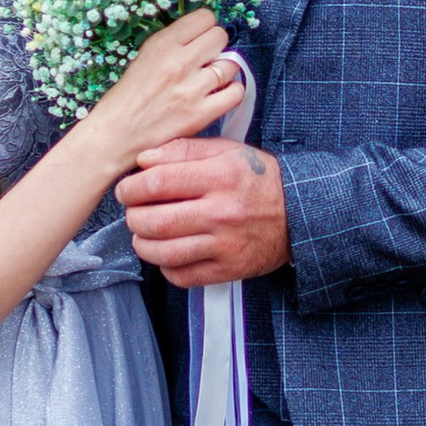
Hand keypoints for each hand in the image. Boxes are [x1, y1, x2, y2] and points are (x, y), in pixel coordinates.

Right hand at [81, 12, 245, 178]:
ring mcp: (192, 89)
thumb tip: (201, 37)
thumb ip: (173, 44)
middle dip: (216, 45)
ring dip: (224, 69)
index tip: (201, 37)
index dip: (205, 27)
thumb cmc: (127, 97)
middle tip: (207, 58)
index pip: (204, 17)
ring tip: (212, 78)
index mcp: (163, 44)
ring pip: (230, 64)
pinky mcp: (201, 114)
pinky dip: (232, 91)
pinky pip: (235, 93)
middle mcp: (180, 62)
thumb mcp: (144, 56)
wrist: (115, 135)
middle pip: (220, 36)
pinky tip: (221, 93)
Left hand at [118, 137, 290, 287]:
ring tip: (144, 233)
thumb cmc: (258, 179)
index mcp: (220, 177)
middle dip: (132, 217)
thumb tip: (144, 160)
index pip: (158, 184)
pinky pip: (182, 276)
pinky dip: (165, 267)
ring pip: (164, 253)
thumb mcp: (227, 151)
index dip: (132, 188)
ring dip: (143, 244)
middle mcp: (222, 213)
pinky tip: (168, 252)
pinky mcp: (228, 270)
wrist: (299, 213)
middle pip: (155, 222)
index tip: (127, 189)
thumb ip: (184, 150)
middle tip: (133, 211)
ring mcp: (225, 245)